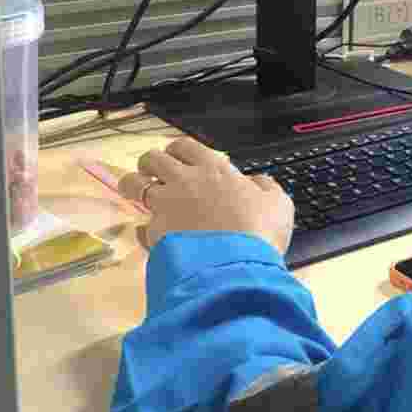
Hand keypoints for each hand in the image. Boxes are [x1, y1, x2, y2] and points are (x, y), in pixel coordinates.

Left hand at [118, 137, 293, 253]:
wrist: (236, 265)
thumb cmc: (260, 230)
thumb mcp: (278, 203)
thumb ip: (265, 188)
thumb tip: (256, 183)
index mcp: (214, 169)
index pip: (184, 146)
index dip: (176, 150)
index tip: (177, 159)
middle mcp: (184, 181)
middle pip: (151, 159)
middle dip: (149, 164)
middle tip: (154, 175)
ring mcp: (166, 206)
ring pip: (133, 185)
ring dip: (133, 187)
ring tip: (137, 196)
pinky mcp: (155, 233)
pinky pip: (140, 226)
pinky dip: (144, 229)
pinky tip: (151, 235)